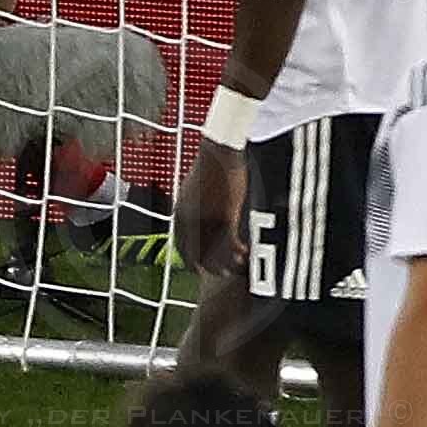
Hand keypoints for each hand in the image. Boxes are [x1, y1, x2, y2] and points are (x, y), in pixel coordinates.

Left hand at [173, 138, 247, 280]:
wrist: (218, 152)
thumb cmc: (209, 166)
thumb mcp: (192, 190)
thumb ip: (192, 206)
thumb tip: (195, 212)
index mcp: (181, 214)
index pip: (182, 248)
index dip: (192, 262)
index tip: (200, 269)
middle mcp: (191, 221)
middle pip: (199, 254)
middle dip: (211, 267)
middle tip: (222, 273)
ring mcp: (208, 219)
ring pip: (216, 251)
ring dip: (227, 262)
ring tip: (237, 266)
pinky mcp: (225, 215)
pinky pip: (230, 242)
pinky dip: (237, 251)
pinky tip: (245, 252)